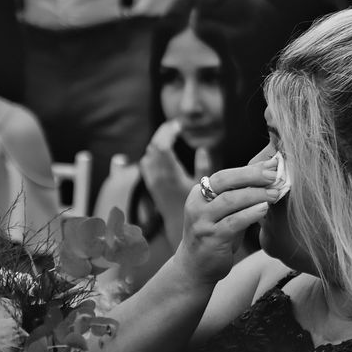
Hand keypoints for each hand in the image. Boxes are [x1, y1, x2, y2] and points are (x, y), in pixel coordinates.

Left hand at [140, 121, 211, 244]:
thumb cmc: (197, 208)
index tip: (180, 125)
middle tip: (176, 126)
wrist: (179, 227)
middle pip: (153, 146)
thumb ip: (203, 166)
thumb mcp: (205, 187)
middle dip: (164, 133)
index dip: (169, 132)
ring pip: (149, 153)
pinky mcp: (150, 183)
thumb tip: (202, 148)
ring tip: (172, 135)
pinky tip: (163, 151)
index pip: (162, 146)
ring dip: (159, 141)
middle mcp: (157, 176)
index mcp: (170, 175)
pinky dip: (154, 152)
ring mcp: (152, 180)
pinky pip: (147, 161)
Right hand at [176, 157, 279, 284]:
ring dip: (255, 194)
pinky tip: (264, 209)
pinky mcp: (210, 239)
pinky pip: (233, 222)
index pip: (225, 175)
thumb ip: (239, 195)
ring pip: (230, 201)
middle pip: (225, 182)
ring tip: (275, 193)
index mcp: (199, 193)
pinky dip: (250, 213)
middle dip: (252, 176)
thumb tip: (268, 173)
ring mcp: (202, 222)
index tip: (271, 166)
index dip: (249, 169)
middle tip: (274, 175)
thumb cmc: (216, 235)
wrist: (195, 268)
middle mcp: (197, 204)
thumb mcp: (224, 213)